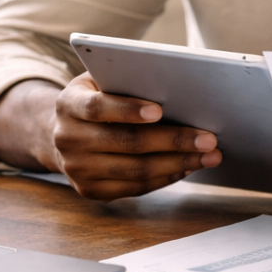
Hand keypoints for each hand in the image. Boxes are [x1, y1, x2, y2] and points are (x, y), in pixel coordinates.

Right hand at [0, 74, 221, 200]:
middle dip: (173, 141)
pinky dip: (165, 177)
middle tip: (209, 139)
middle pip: (126, 142)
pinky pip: (134, 188)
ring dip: (177, 163)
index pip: (98, 108)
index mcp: (69, 104)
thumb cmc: (96, 98)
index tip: (160, 110)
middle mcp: (68, 139)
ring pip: (135, 170)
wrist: (62, 134)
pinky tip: (187, 167)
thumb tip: (177, 88)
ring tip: (209, 156)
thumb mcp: (101, 81)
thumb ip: (127, 81)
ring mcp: (77, 169)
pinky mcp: (89, 190)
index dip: (128, 109)